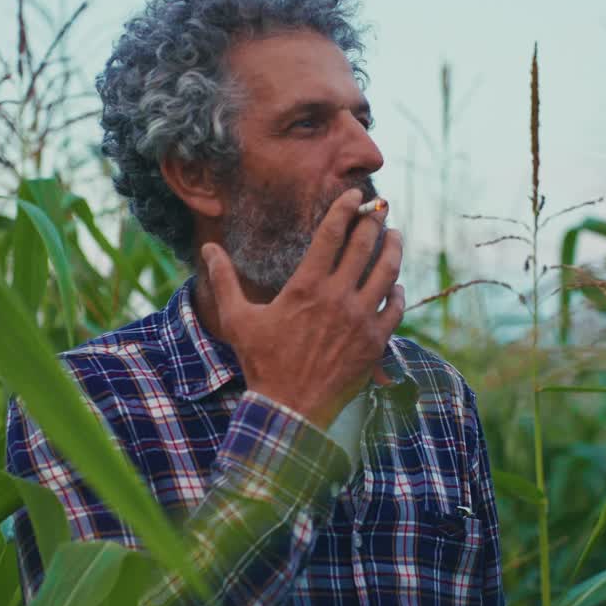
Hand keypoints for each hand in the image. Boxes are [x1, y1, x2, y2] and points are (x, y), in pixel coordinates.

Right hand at [202, 188, 404, 428]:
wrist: (290, 408)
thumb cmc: (262, 363)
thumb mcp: (238, 320)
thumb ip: (225, 280)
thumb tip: (208, 250)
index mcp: (306, 286)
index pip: (331, 234)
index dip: (345, 209)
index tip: (355, 196)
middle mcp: (338, 297)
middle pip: (364, 246)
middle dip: (374, 221)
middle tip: (380, 208)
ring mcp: (360, 319)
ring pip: (386, 273)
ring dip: (393, 249)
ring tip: (395, 236)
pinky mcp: (375, 342)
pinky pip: (394, 309)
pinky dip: (397, 292)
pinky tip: (395, 285)